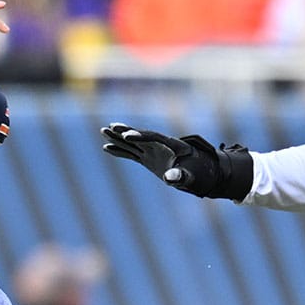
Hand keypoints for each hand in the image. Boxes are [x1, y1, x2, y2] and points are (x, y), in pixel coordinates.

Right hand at [100, 122, 253, 200]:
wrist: (201, 173)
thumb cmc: (199, 173)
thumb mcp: (190, 176)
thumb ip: (180, 176)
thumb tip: (169, 178)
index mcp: (172, 145)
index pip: (153, 137)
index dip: (140, 136)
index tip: (127, 136)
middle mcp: (159, 146)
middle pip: (140, 136)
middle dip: (125, 131)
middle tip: (111, 126)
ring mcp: (152, 152)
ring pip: (132, 143)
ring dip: (118, 137)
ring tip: (103, 131)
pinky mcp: (147, 159)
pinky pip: (131, 153)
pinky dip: (119, 151)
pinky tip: (106, 147)